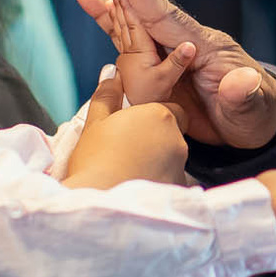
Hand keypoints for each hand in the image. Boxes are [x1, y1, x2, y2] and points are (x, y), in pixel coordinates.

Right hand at [60, 83, 188, 188]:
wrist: (100, 202)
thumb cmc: (95, 160)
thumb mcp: (96, 122)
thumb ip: (107, 96)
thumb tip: (111, 73)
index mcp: (159, 116)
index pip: (169, 109)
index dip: (152, 117)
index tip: (134, 128)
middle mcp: (176, 139)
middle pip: (173, 133)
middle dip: (156, 139)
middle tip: (128, 149)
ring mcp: (180, 166)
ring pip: (172, 158)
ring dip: (157, 161)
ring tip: (129, 170)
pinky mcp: (178, 189)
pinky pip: (170, 180)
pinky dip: (158, 181)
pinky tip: (136, 186)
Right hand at [74, 0, 275, 148]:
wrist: (257, 123)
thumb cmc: (258, 114)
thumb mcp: (252, 109)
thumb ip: (243, 95)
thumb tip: (240, 82)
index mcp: (201, 45)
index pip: (161, 12)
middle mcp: (181, 38)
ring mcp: (169, 48)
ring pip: (131, 10)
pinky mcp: (158, 61)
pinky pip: (126, 34)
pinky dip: (105, 13)